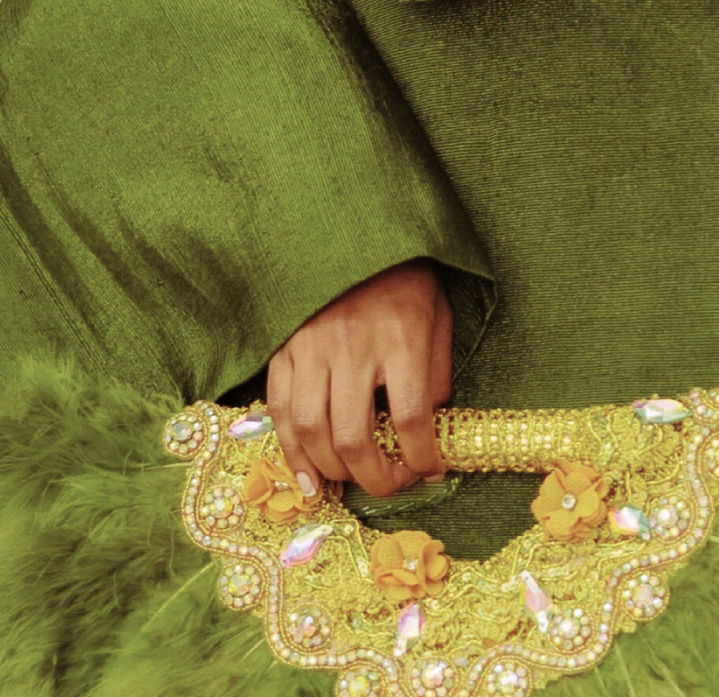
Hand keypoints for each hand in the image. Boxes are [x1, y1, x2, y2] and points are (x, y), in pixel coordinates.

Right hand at [267, 260, 451, 497]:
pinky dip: (290, 450)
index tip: (430, 472)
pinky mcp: (284, 348)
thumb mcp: (438, 315)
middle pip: (354, 436)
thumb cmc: (405, 277)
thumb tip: (429, 429)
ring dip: (330, 470)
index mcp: (401, 334)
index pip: (411, 416)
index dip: (422, 457)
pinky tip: (306, 475)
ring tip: (348, 483)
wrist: (356, 232)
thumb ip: (436, 372)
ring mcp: (312, 347)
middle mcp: (353, 345)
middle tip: (388, 485)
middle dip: (373, 478)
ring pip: (311, 429)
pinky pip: (280, 410)